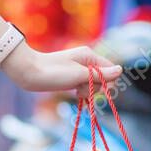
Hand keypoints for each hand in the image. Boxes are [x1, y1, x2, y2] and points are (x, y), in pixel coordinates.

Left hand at [0, 42, 122, 98]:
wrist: (29, 73)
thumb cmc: (53, 73)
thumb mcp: (79, 75)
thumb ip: (100, 74)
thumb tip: (121, 70)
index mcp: (89, 55)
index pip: (111, 70)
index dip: (107, 82)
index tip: (95, 89)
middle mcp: (85, 60)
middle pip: (103, 78)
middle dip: (95, 88)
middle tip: (80, 89)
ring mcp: (78, 69)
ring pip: (93, 84)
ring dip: (87, 91)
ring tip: (75, 92)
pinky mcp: (71, 77)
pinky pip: (84, 86)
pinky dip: (81, 92)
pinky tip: (74, 94)